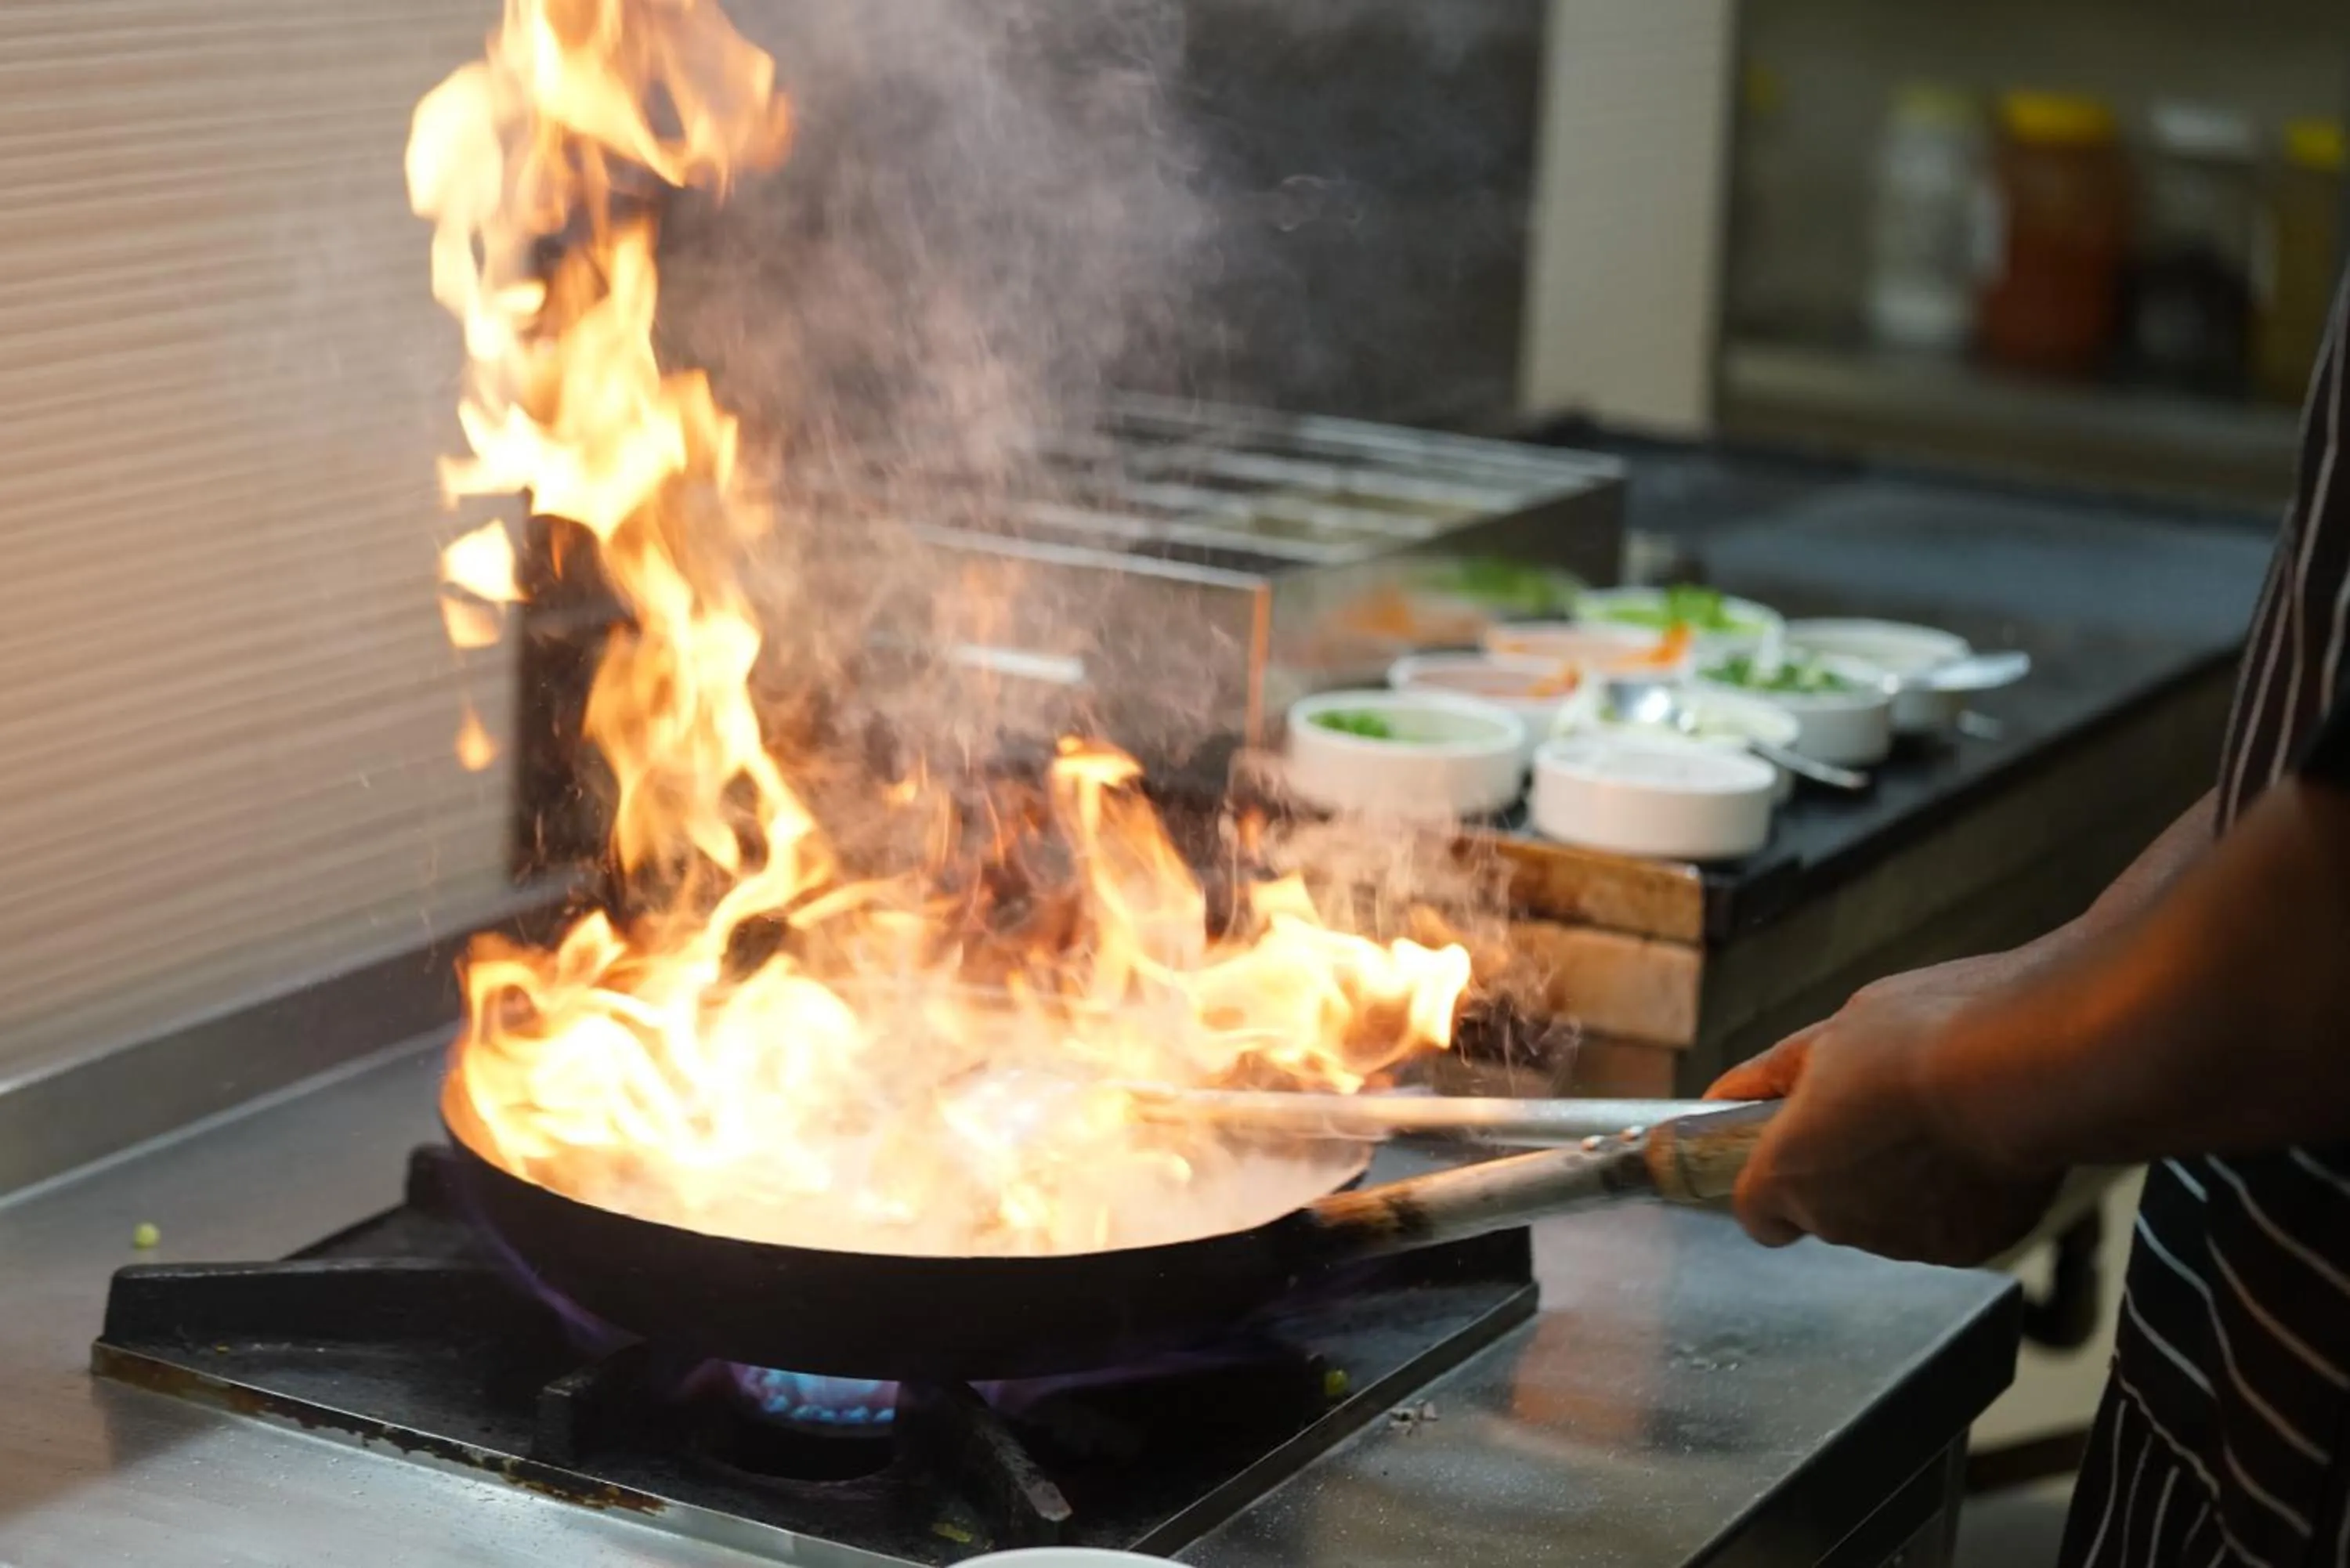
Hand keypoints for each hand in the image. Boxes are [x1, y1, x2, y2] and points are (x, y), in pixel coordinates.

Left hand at [1706, 953, 2062, 1265]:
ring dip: (1901, 1187)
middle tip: (1881, 1113)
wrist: (2029, 1065)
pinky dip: (1957, 1198)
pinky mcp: (1969, 1246)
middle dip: (1842, 1173)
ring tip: (1938, 1121)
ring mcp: (1905, 1242)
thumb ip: (1773, 1076)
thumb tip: (1721, 1096)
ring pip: (1888, 1222)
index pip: (1755, 1212)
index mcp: (1789, 1171)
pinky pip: (1948, 1226)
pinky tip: (1976, 1145)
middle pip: (1825, 1212)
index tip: (1794, 1151)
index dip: (1771, 1182)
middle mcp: (1838, 1221)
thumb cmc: (1925, 1036)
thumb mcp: (1829, 1034)